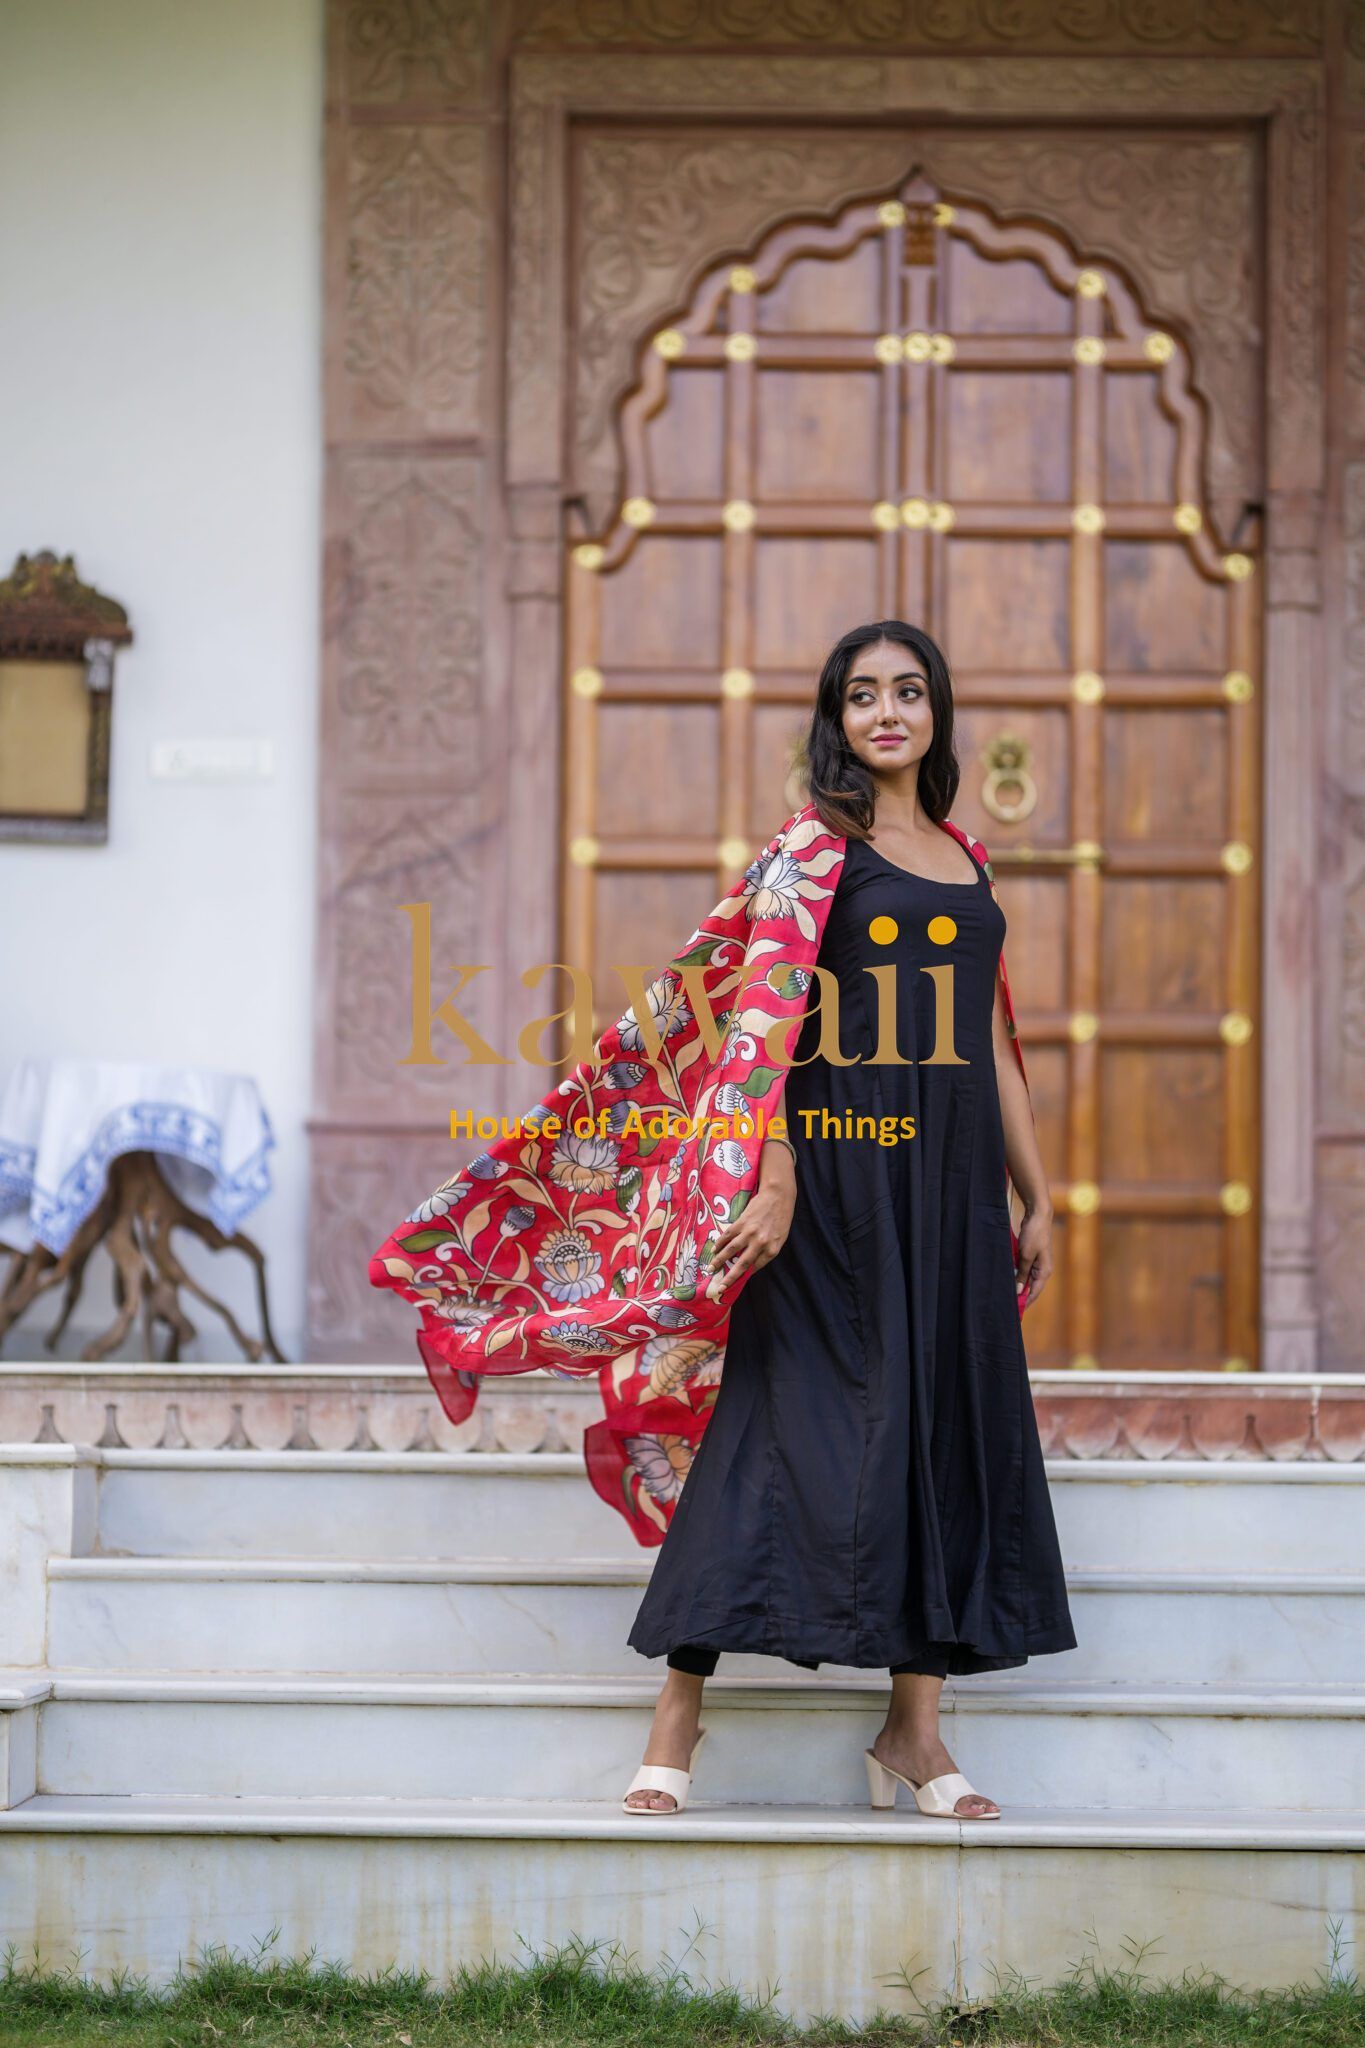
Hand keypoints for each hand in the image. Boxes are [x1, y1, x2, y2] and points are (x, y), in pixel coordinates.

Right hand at [704, 1167, 795, 1303]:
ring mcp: (749, 1233)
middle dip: (730, 1277)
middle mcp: (760, 1243)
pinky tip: (714, 1249)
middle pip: (741, 1264)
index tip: (735, 1282)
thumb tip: (752, 1262)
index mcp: (772, 1250)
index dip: (744, 1275)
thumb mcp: (780, 1238)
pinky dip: (720, 1243)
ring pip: (731, 1250)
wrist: (778, 1196)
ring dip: (719, 1260)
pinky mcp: (741, 1222)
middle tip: (720, 1287)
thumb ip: (767, 1250)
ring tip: (711, 1268)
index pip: (756, 1267)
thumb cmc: (781, 1218)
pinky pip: (728, 1236)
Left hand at [1015, 1204, 1052, 1308]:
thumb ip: (1022, 1273)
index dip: (1024, 1302)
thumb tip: (1019, 1290)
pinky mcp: (1031, 1256)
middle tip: (1007, 1304)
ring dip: (1016, 1285)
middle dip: (1019, 1295)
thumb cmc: (1034, 1234)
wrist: (1037, 1215)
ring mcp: (1037, 1263)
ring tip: (1005, 1294)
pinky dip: (1016, 1274)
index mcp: (1044, 1271)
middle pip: (1030, 1287)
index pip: (1034, 1292)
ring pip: (1025, 1278)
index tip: (1015, 1312)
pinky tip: (1007, 1279)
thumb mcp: (1026, 1255)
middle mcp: (1042, 1269)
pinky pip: (1023, 1270)